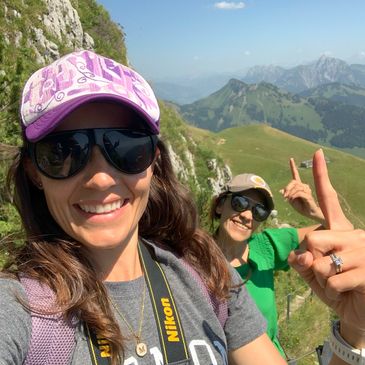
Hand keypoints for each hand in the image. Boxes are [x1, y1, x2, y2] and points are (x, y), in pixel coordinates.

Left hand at [281, 157, 324, 223]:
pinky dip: (293, 196)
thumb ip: (287, 195)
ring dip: (290, 193)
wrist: (311, 214)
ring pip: (296, 187)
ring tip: (288, 200)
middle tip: (284, 196)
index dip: (293, 167)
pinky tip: (291, 200)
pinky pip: (299, 193)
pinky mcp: (309, 196)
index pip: (296, 175)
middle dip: (287, 188)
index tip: (291, 159)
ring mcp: (307, 190)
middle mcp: (304, 186)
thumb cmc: (302, 207)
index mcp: (299, 186)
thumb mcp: (292, 201)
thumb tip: (281, 190)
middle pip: (293, 182)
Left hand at [289, 149, 364, 346]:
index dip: (321, 177)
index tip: (316, 152)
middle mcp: (354, 234)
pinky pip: (332, 279)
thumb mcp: (312, 272)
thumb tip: (302, 253)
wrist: (359, 313)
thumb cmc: (334, 288)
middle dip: (312, 261)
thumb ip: (302, 259)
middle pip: (312, 239)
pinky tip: (348, 291)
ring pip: (321, 262)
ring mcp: (363, 250)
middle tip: (329, 272)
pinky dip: (333, 290)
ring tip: (340, 283)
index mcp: (339, 230)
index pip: (327, 200)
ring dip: (323, 279)